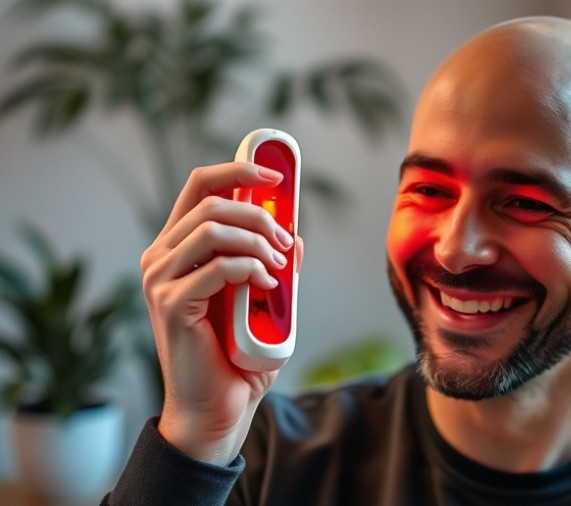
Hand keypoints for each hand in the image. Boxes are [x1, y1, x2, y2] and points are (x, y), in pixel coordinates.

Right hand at [140, 161, 302, 464]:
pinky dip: (252, 269)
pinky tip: (268, 286)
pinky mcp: (172, 305)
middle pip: (211, 202)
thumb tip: (295, 236)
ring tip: (279, 268)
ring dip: (258, 241)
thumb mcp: (264, 300)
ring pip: (213, 229)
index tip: (275, 174)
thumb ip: (272, 265)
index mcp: (177, 248)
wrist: (220, 408)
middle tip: (286, 241)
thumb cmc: (238, 355)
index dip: (237, 169)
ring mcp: (161, 281)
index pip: (200, 187)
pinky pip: (219, 267)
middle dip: (259, 213)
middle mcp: (160, 258)